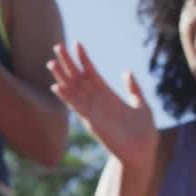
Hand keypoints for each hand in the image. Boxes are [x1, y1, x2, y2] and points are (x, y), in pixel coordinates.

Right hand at [48, 41, 156, 170]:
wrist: (143, 151)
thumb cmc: (144, 131)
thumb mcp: (141, 104)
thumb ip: (133, 88)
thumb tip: (126, 72)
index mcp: (108, 96)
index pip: (92, 73)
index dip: (84, 59)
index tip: (77, 43)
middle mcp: (97, 102)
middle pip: (78, 78)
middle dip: (68, 63)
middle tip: (57, 46)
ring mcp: (93, 111)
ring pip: (73, 91)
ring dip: (62, 77)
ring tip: (51, 63)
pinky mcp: (92, 122)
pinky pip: (76, 107)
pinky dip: (66, 96)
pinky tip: (56, 86)